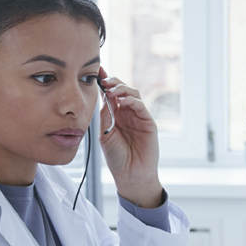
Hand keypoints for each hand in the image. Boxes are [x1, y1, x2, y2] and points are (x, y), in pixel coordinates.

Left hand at [97, 70, 163, 208]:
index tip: (96, 71)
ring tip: (112, 89)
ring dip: (122, 89)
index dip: (104, 82)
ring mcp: (139, 117)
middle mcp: (128, 113)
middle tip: (103, 79)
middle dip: (113, 82)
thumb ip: (105, 115)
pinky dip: (132, 101)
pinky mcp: (149, 123)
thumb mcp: (104, 133)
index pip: (111, 94)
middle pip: (123, 90)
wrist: (129, 175)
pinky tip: (123, 101)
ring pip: (133, 94)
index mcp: (116, 115)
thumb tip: (102, 95)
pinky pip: (141, 106)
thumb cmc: (117, 157)